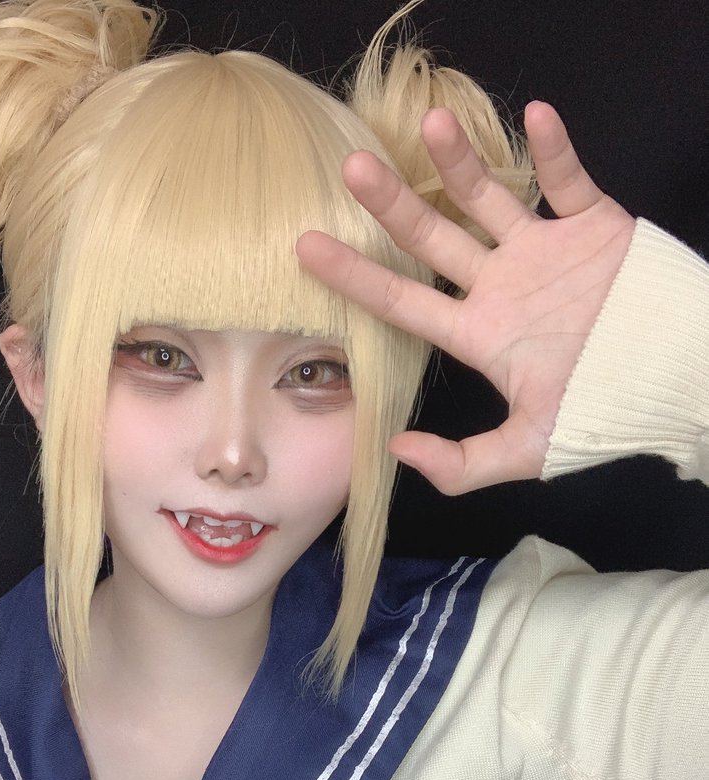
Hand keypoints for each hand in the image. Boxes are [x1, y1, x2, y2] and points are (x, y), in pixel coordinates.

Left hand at [296, 102, 635, 494]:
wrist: (672, 385)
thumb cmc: (599, 415)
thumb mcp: (525, 451)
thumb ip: (461, 464)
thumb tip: (394, 448)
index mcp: (479, 334)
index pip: (403, 301)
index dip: (356, 277)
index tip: (307, 248)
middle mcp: (500, 286)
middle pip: (434, 239)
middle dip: (394, 205)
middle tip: (354, 168)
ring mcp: (543, 252)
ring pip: (492, 197)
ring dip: (463, 162)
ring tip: (431, 124)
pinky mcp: (594, 226)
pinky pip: (569, 180)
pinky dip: (556, 149)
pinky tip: (535, 115)